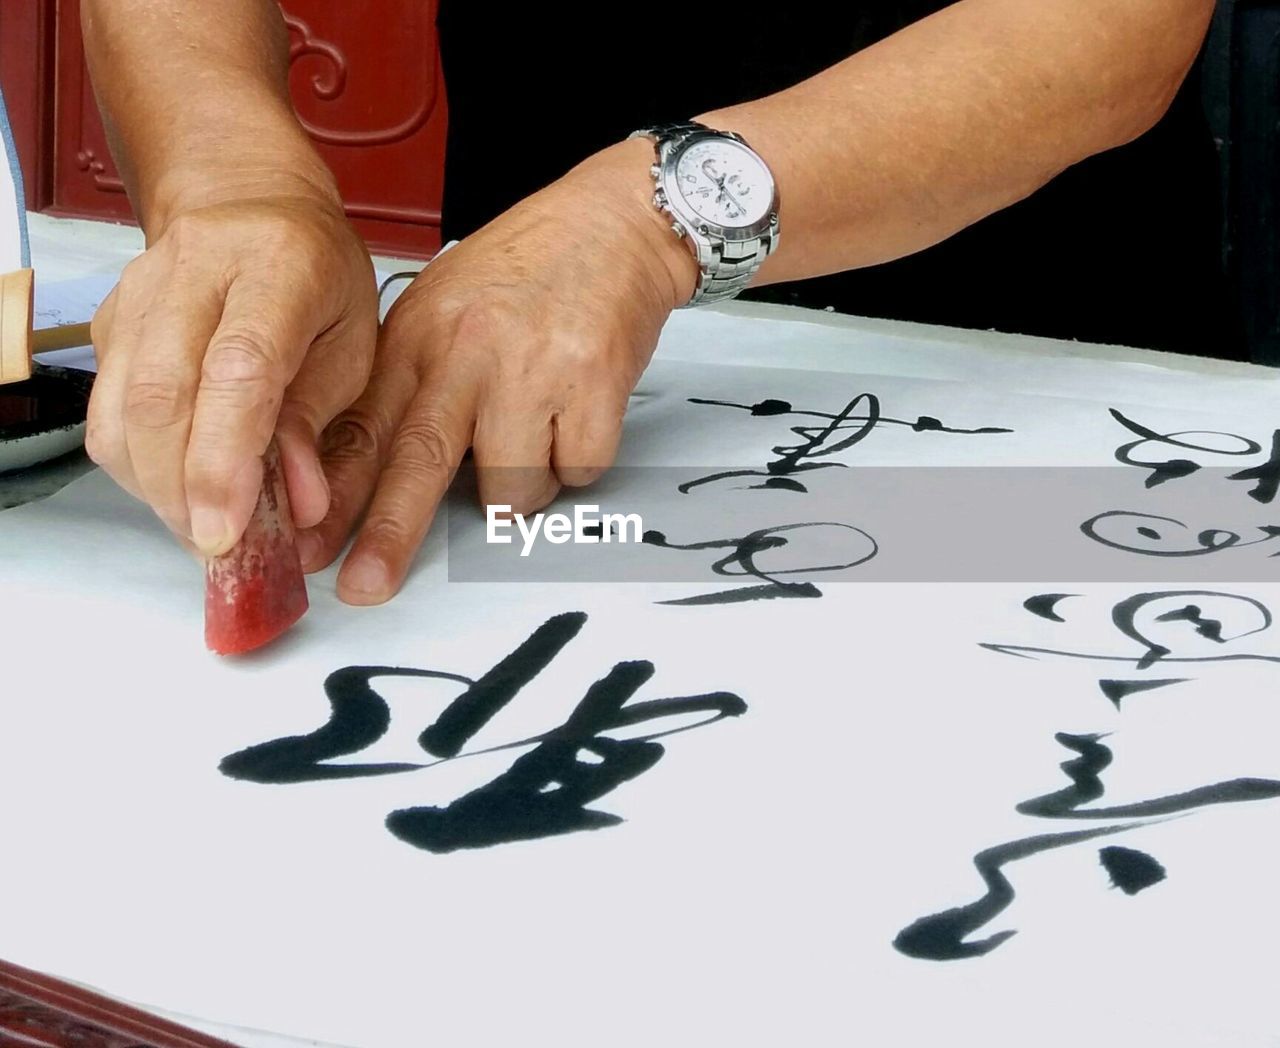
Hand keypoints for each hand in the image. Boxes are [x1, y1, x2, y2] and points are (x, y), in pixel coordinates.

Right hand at [87, 188, 378, 555]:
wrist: (251, 204)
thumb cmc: (318, 278)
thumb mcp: (354, 343)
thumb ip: (321, 422)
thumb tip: (299, 506)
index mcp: (277, 267)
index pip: (237, 371)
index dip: (224, 460)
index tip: (226, 531)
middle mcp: (194, 270)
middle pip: (161, 397)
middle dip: (183, 491)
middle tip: (218, 545)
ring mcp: (138, 293)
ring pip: (118, 411)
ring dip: (156, 488)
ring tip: (203, 521)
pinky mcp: (108, 322)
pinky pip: (105, 411)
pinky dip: (138, 465)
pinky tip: (180, 483)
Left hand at [300, 138, 697, 604]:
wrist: (614, 223)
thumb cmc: (527, 269)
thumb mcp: (443, 310)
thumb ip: (409, 383)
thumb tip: (368, 473)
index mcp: (419, 336)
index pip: (364, 427)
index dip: (334, 497)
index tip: (308, 548)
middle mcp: (468, 352)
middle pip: (419, 460)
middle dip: (388, 535)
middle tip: (365, 586)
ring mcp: (531, 368)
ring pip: (511, 487)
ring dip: (521, 490)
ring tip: (533, 437)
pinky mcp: (592, 382)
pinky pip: (577, 470)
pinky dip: (576, 461)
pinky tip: (574, 413)